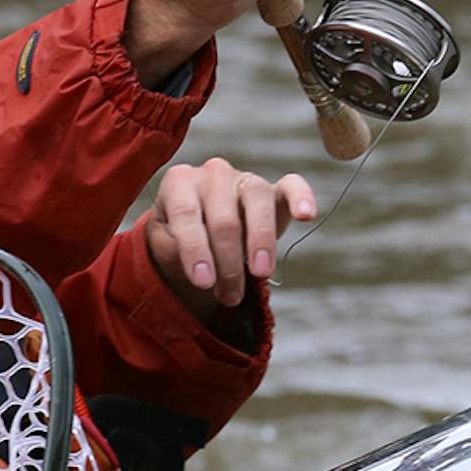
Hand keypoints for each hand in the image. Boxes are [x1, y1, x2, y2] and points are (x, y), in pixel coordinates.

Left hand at [145, 159, 317, 325]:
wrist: (200, 234)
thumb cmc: (177, 240)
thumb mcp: (163, 247)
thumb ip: (171, 250)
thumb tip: (199, 262)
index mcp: (178, 183)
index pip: (186, 215)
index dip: (195, 250)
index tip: (203, 282)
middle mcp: (211, 173)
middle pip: (224, 217)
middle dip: (228, 262)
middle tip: (229, 297)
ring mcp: (244, 179)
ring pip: (257, 201)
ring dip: (260, 241)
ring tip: (260, 272)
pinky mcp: (274, 190)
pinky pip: (291, 186)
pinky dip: (301, 197)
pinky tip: (306, 215)